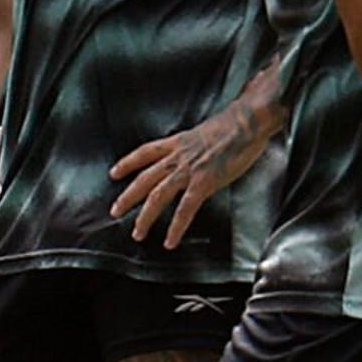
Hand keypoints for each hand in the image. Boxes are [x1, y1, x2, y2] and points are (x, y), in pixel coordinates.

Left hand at [109, 108, 263, 249]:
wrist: (247, 120)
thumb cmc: (233, 125)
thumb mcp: (203, 132)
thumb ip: (193, 147)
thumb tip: (193, 155)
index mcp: (178, 142)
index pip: (144, 152)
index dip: (127, 163)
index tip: (114, 173)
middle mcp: (178, 156)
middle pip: (144, 179)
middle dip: (127, 197)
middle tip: (115, 211)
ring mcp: (189, 170)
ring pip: (157, 196)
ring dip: (145, 217)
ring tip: (138, 233)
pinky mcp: (204, 182)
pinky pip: (184, 209)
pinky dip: (175, 227)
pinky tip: (170, 240)